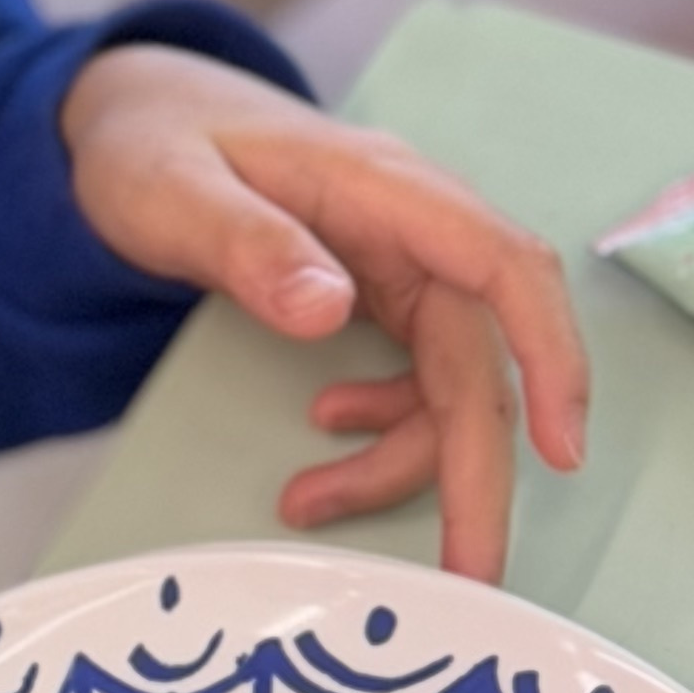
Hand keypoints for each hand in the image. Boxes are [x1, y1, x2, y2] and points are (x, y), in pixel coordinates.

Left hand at [60, 45, 588, 580]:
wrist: (131, 117)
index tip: (561, 452)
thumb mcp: (171, 188)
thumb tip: (327, 310)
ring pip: (452, 383)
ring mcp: (404, 264)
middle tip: (468, 574)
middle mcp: (416, 228)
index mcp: (385, 187)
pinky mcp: (384, 295)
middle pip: (482, 357)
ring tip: (308, 502)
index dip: (549, 356)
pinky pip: (418, 380)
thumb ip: (245, 243)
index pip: (504, 265)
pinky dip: (383, 430)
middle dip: (478, 470)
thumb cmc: (151, 142)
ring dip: (402, 459)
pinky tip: (323, 438)